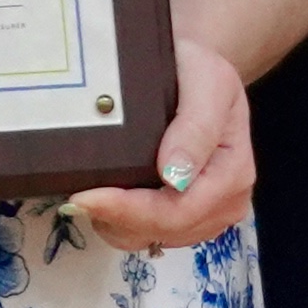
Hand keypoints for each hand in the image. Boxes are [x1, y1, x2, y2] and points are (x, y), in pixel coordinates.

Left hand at [67, 37, 254, 252]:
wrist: (194, 69)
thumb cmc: (198, 69)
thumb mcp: (206, 81)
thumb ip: (197, 126)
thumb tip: (175, 177)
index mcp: (233, 173)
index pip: (179, 211)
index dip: (130, 210)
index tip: (86, 196)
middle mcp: (226, 202)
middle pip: (164, 231)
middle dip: (118, 218)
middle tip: (75, 196)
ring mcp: (206, 215)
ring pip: (151, 238)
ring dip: (117, 223)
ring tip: (90, 194)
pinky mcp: (187, 219)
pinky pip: (147, 235)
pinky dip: (121, 223)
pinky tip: (106, 199)